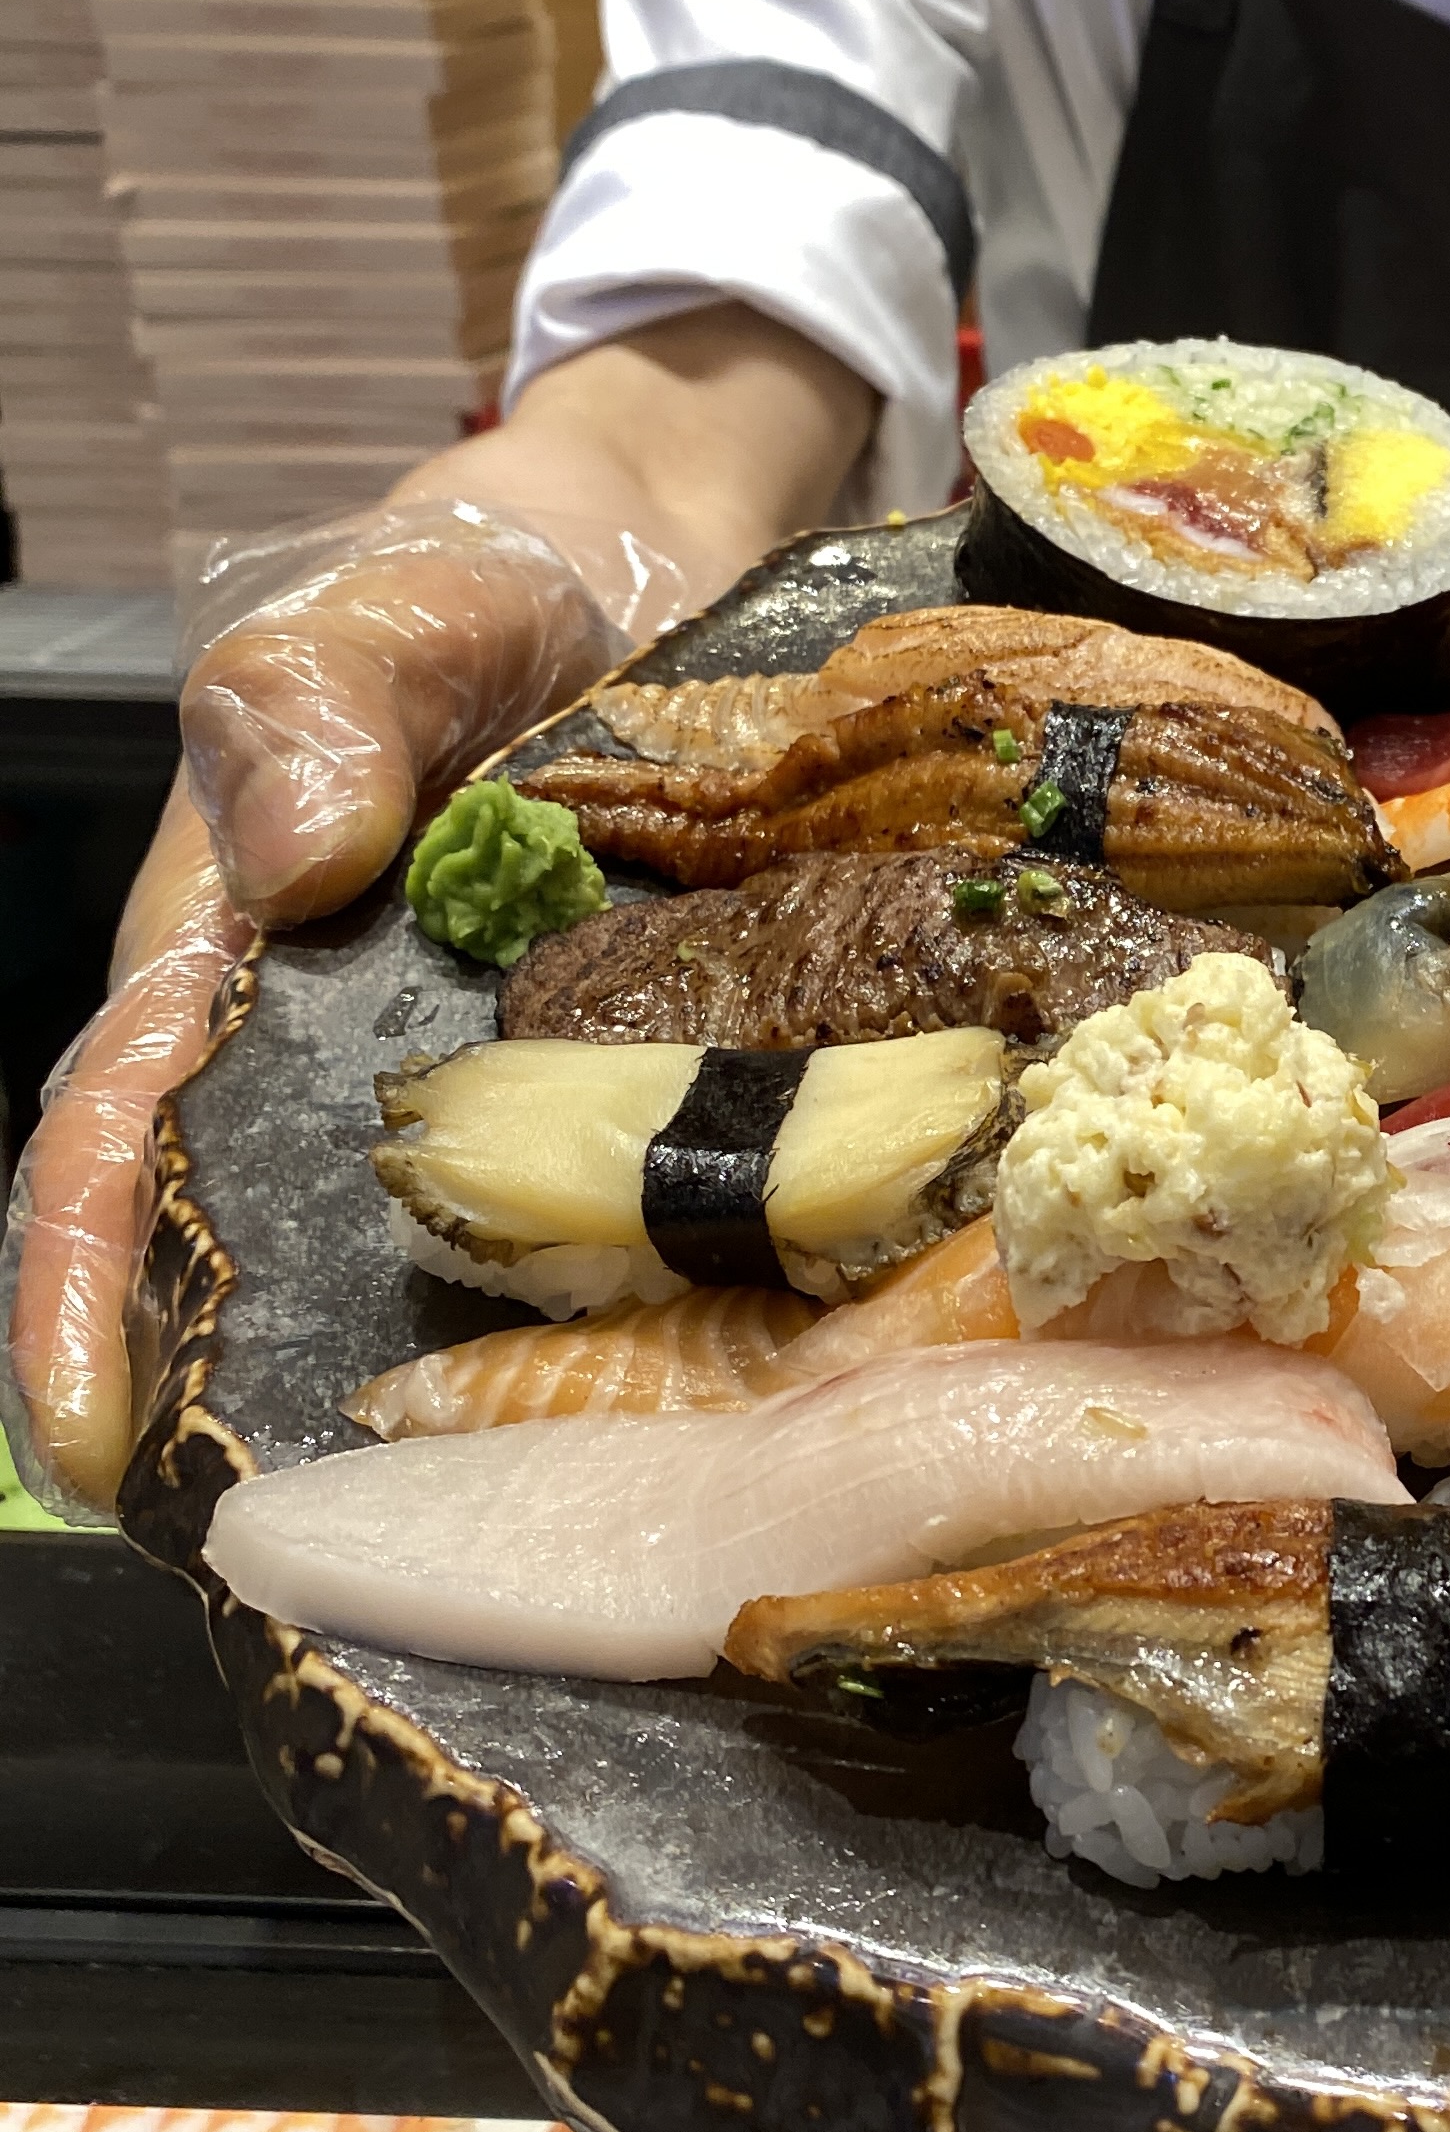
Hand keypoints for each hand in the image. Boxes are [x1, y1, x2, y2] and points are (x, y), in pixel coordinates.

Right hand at [2, 305, 876, 1522]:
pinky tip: (680, 1392)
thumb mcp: (369, 620)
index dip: (86, 1286)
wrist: (646, 577)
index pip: (120, 1147)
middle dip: (255, 1401)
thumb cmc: (464, 597)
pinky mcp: (626, 1081)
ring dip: (445, 1384)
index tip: (97, 1429)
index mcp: (230, 973)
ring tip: (484, 1525)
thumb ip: (308, 707)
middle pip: (267, 1252)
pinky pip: (618, 1203)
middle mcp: (342, 1063)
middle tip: (291, 1554)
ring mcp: (487, 1087)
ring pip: (443, 1260)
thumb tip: (300, 855)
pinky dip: (623, 1295)